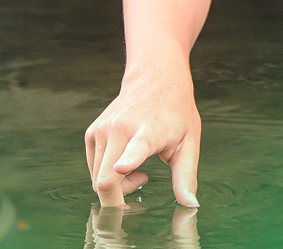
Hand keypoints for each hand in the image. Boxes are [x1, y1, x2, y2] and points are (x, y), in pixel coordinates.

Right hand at [85, 63, 200, 207]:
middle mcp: (121, 128)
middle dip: (118, 200)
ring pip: (97, 180)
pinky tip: (125, 162)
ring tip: (140, 169)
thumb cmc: (176, 113)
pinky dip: (108, 175)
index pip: (137, 146)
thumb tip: (190, 205)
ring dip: (116, 186)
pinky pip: (94, 170)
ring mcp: (102, 130)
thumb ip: (186, 176)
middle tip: (143, 181)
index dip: (129, 160)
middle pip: (105, 181)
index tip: (122, 166)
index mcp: (150, 130)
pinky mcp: (91, 133)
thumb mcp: (189, 144)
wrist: (156, 78)